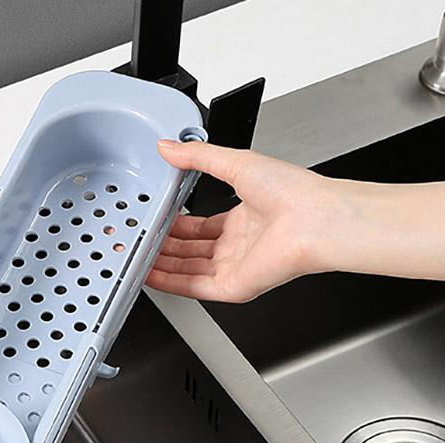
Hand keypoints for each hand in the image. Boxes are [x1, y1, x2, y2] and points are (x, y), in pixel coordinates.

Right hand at [147, 140, 340, 301]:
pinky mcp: (232, 287)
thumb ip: (198, 157)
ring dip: (160, 264)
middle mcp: (238, 247)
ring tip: (134, 256)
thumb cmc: (294, 193)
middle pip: (189, 250)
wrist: (316, 220)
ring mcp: (234, 268)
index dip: (174, 224)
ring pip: (186, 270)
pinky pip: (193, 287)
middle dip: (162, 246)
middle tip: (137, 239)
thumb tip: (169, 146)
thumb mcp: (236, 163)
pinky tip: (149, 274)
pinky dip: (169, 282)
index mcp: (243, 220)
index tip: (154, 219)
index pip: (199, 227)